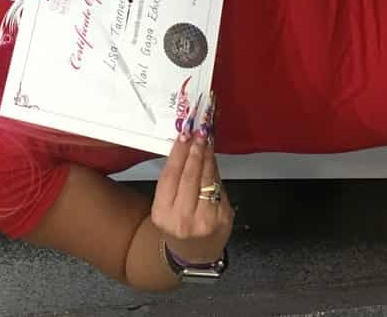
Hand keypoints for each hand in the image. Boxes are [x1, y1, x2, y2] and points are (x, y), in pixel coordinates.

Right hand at [151, 102, 233, 266]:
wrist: (194, 254)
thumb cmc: (176, 226)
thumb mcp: (165, 207)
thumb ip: (174, 181)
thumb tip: (185, 146)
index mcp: (163, 214)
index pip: (171, 176)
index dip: (178, 152)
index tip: (183, 134)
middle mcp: (184, 218)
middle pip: (190, 175)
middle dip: (195, 150)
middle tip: (198, 132)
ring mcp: (206, 220)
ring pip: (207, 179)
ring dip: (207, 156)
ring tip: (206, 140)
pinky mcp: (223, 218)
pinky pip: (219, 188)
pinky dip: (216, 170)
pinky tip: (212, 158)